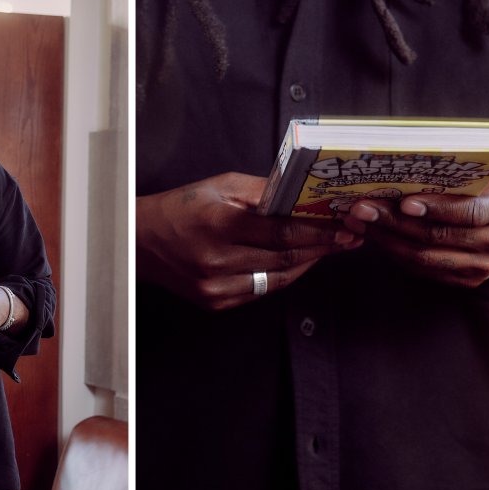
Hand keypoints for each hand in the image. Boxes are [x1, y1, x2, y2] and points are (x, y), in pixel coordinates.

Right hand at [137, 172, 361, 309]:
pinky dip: (283, 275)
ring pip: (279, 278)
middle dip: (322, 247)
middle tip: (348, 237)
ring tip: (330, 249)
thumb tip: (304, 196)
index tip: (344, 226)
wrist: (140, 242)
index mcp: (219, 224)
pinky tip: (298, 262)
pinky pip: (261, 290)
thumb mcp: (220, 187)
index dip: (319, 231)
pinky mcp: (215, 302)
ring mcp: (215, 286)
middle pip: (286, 257)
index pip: (283, 232)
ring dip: (309, 263)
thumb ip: (263, 192)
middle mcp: (217, 260)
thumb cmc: (180, 208)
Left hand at [342, 156, 488, 287]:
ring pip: (426, 257)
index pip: (470, 213)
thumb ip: (466, 162)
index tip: (404, 202)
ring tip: (360, 222)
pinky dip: (397, 253)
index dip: (437, 209)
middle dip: (394, 223)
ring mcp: (483, 265)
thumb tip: (415, 151)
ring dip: (388, 240)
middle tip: (362, 209)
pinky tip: (377, 236)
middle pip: (438, 237)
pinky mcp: (469, 279)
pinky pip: (425, 269)